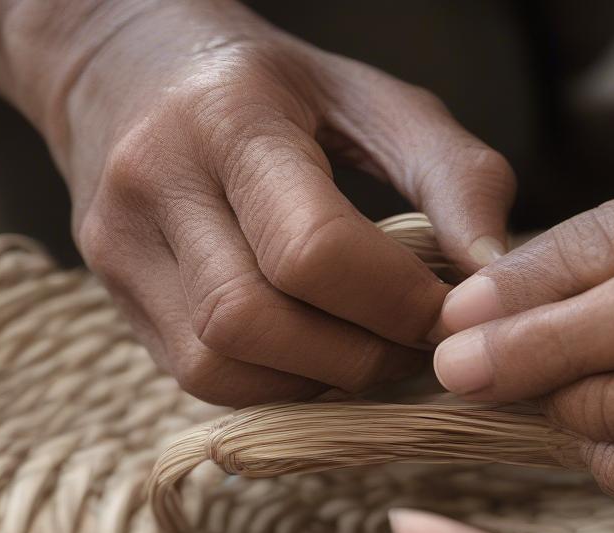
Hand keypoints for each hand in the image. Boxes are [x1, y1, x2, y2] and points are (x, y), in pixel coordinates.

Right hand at [0, 0, 514, 404]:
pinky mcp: (117, 296)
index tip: (450, 315)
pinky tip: (314, 357)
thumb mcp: (373, 101)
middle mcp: (155, 184)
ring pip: (219, 368)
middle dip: (360, 357)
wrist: (126, 66)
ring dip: (315, 382)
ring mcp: (120, 247)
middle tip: (416, 347)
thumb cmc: (275, 86)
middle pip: (256, 323)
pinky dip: (275, 387)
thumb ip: (451, 175)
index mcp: (229, 118)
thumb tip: (496, 272)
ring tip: (367, 352)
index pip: (312, 250)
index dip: (397, 304)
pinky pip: (201, 380)